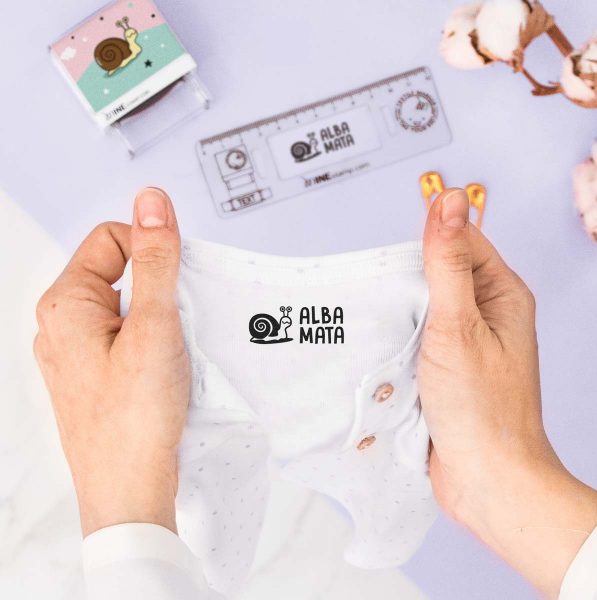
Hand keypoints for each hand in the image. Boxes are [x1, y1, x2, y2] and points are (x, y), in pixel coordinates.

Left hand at [34, 188, 188, 536]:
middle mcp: (62, 323)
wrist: (130, 491)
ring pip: (126, 305)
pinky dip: (153, 340)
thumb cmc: (135, 417)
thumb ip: (155, 259)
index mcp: (65, 303)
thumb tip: (152, 200)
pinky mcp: (94, 373)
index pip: (113, 238)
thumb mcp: (154, 325)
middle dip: (158, 287)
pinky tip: (166, 366)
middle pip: (120, 270)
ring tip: (173, 350)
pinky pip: (127, 336)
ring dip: (159, 316)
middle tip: (178, 320)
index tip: (179, 281)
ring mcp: (76, 351)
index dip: (153, 250)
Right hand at [418, 189, 596, 597]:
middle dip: (407, 281)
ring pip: (425, 306)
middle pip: (439, 273)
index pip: (461, 241)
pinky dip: (399, 337)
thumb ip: (448, 263)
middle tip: (381, 294)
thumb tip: (449, 201)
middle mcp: (486, 315)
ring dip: (400, 311)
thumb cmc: (483, 409)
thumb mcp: (458, 325)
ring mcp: (465, 342)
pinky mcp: (446, 367)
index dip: (427, 242)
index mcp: (502, 295)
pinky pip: (418, 337)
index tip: (395, 258)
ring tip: (379, 320)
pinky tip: (383, 344)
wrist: (485, 478)